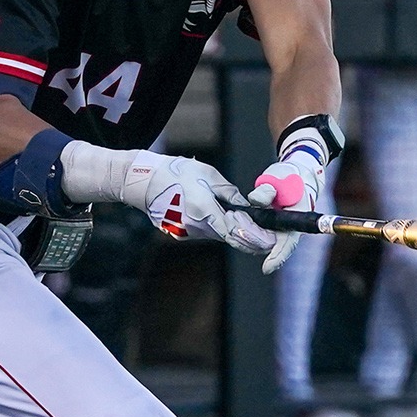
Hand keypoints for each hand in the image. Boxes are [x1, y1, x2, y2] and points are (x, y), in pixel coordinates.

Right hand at [118, 153, 275, 254]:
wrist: (146, 181)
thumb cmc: (177, 173)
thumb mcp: (208, 175)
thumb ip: (229, 193)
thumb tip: (244, 205)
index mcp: (205, 211)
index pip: (236, 232)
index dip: (255, 239)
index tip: (270, 242)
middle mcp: (197, 226)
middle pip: (230, 238)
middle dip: (250, 240)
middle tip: (269, 242)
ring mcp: (188, 232)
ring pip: (219, 236)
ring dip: (236, 235)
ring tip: (254, 232)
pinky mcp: (181, 232)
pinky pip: (206, 232)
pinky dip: (219, 230)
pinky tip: (227, 223)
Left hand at [246, 129, 330, 273]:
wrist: (295, 174)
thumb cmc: (291, 177)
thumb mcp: (281, 177)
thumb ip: (267, 189)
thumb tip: (255, 200)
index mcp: (296, 220)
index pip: (288, 243)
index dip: (278, 257)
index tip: (266, 268)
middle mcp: (285, 228)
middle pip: (267, 244)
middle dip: (250, 240)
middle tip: (235, 226)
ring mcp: (275, 227)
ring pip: (258, 239)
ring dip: (244, 233)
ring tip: (233, 218)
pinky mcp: (265, 223)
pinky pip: (253, 231)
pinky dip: (243, 227)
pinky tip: (233, 218)